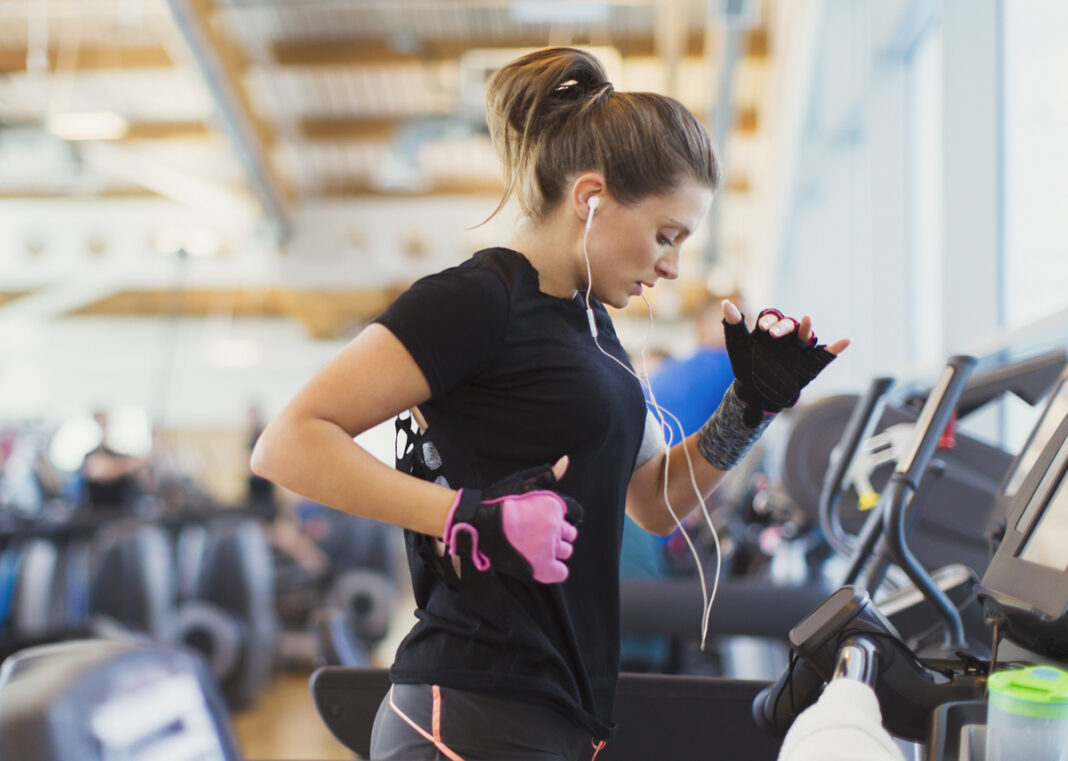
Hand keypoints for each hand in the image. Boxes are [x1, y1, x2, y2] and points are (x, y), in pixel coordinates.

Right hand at [443, 456, 582, 583]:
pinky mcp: (540, 566)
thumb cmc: (498, 500)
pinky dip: (555, 569)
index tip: (545, 517)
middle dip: (559, 532)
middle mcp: (555, 526)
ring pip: (566, 551)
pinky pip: (560, 572)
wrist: (476, 523)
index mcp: (554, 506)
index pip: (576, 512)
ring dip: (555, 549)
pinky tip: (542, 563)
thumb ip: (548, 475)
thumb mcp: (523, 482)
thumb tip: (566, 460)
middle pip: (571, 533)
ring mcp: (548, 547)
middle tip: (537, 531)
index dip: (561, 516)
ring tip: (535, 545)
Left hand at [721, 300, 849, 425]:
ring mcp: (798, 349)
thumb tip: (725, 303)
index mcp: (768, 329)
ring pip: (805, 335)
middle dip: (782, 327)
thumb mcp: (737, 346)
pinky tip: (847, 340)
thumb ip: (733, 325)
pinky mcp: (809, 363)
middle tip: (773, 334)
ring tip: (806, 318)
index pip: (771, 317)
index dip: (768, 320)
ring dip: (806, 327)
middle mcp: (785, 336)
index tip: (763, 329)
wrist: (754, 392)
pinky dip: (836, 347)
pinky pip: (825, 354)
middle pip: (788, 325)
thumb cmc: (745, 365)